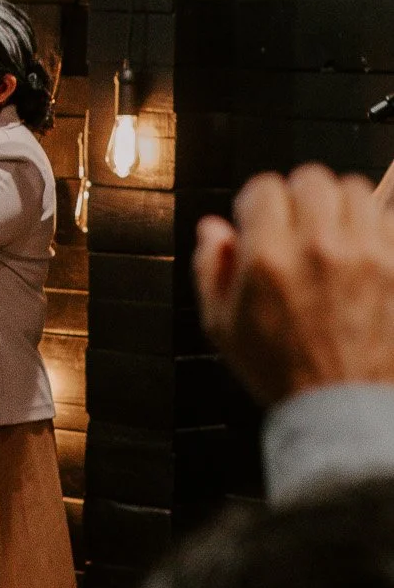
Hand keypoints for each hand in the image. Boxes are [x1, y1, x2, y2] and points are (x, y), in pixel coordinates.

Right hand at [194, 165, 393, 404]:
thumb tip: (213, 229)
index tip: (258, 220)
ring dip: (338, 203)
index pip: (265, 188)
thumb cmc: (280, 370)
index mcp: (269, 259)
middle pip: (312, 179)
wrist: (341, 408)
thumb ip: (211, 269)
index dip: (257, 202)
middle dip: (297, 195)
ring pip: (354, 189)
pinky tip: (359, 246)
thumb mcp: (221, 325)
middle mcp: (318, 247)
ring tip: (330, 229)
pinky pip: (386, 216)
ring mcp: (364, 254)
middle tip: (294, 222)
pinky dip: (372, 224)